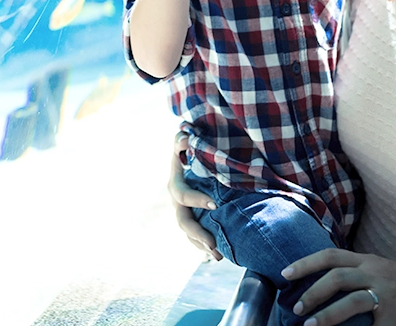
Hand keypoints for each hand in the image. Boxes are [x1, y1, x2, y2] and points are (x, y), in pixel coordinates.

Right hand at [168, 130, 222, 260]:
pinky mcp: (192, 217)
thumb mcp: (186, 142)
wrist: (196, 154)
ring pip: (189, 232)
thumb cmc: (194, 146)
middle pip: (183, 220)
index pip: (182, 194)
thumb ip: (182, 140)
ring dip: (201, 245)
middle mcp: (178, 199)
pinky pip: (194, 236)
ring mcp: (183, 210)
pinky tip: (218, 255)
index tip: (214, 204)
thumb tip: (185, 137)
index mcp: (177, 181)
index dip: (195, 200)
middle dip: (197, 233)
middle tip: (213, 243)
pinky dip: (204, 246)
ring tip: (218, 256)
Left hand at [281, 248, 395, 324]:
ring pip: (351, 301)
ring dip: (327, 314)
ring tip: (309, 325)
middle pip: (336, 277)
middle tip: (295, 307)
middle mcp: (376, 274)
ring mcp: (387, 297)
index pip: (330, 256)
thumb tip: (320, 279)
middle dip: (311, 292)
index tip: (284, 274)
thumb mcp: (380, 268)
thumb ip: (355, 271)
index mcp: (368, 261)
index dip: (304, 263)